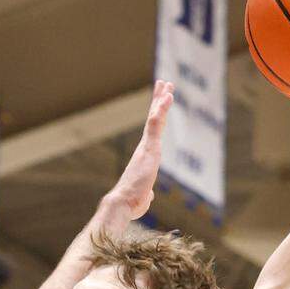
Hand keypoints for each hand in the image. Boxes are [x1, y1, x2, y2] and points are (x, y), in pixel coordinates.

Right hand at [100, 80, 173, 222]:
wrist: (122, 203)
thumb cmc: (130, 204)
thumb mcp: (143, 197)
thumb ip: (147, 192)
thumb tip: (149, 195)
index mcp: (144, 157)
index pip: (153, 132)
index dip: (157, 115)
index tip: (160, 100)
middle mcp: (144, 149)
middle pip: (154, 119)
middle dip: (158, 101)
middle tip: (163, 84)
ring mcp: (146, 147)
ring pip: (155, 118)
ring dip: (161, 100)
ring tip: (167, 85)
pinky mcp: (149, 148)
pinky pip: (156, 124)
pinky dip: (162, 109)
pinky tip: (168, 96)